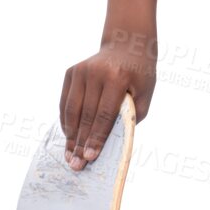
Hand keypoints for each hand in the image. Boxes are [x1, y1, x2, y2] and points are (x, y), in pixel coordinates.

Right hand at [61, 28, 156, 168]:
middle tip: (76, 164)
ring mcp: (80, 71)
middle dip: (80, 143)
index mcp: (117, 78)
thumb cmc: (140, 76)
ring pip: (71, 110)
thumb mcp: (144, 96)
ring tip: (69, 155)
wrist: (126, 44)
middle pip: (86, 115)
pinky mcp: (71, 72)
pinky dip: (67, 121)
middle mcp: (96, 72)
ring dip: (70, 136)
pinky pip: (65, 102)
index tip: (90, 157)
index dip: (96, 137)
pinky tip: (69, 137)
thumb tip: (108, 143)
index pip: (104, 114)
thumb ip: (129, 118)